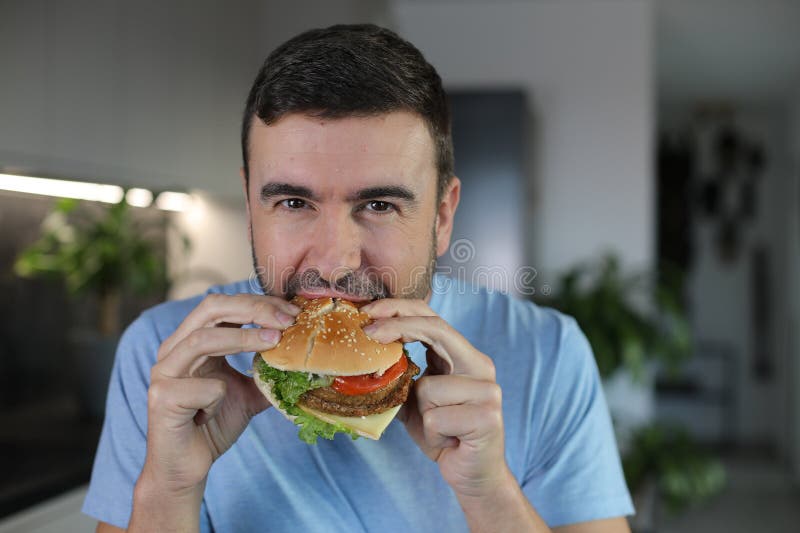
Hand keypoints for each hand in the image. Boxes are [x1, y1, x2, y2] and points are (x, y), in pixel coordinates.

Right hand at [141, 294, 299, 493]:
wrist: (186, 469)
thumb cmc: (212, 425)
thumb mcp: (247, 392)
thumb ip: (265, 371)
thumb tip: (300, 357)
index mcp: (190, 341)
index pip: (223, 306)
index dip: (257, 303)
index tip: (291, 312)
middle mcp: (173, 350)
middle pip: (211, 309)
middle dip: (253, 309)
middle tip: (287, 320)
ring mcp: (163, 373)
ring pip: (203, 340)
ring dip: (243, 339)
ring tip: (274, 341)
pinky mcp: (162, 399)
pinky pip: (203, 388)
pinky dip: (220, 396)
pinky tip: (214, 413)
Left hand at [361, 298, 507, 498]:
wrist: (473, 474)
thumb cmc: (443, 435)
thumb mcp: (415, 402)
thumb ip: (400, 378)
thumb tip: (364, 358)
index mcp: (464, 357)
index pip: (433, 319)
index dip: (400, 310)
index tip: (368, 312)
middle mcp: (480, 366)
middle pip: (436, 330)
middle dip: (398, 327)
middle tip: (368, 332)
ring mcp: (487, 390)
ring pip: (428, 388)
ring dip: (421, 414)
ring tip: (438, 430)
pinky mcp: (487, 417)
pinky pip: (436, 418)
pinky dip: (432, 435)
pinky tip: (448, 443)